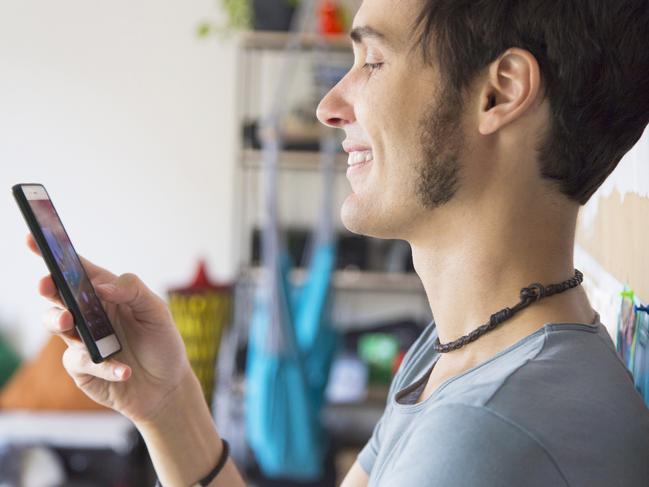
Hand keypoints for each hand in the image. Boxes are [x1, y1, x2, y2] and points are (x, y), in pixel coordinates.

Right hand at [27, 234, 192, 423]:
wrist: (167, 387)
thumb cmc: (162, 343)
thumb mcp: (157, 312)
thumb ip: (133, 291)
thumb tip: (102, 286)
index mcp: (107, 293)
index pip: (77, 269)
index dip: (55, 252)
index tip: (35, 237)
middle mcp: (89, 314)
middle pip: (58, 295)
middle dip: (48, 287)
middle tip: (47, 284)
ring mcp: (82, 341)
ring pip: (57, 325)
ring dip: (61, 322)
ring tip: (73, 324)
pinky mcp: (81, 369)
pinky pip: (81, 362)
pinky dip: (104, 366)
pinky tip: (125, 370)